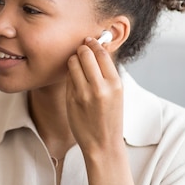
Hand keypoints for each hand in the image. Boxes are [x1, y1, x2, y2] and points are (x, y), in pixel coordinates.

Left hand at [66, 37, 123, 156]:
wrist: (103, 144)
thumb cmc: (110, 118)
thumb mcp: (116, 94)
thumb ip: (107, 73)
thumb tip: (97, 50)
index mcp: (115, 84)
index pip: (102, 53)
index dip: (94, 44)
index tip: (89, 40)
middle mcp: (100, 87)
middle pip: (85, 54)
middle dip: (81, 48)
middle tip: (80, 49)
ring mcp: (84, 93)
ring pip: (73, 63)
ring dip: (73, 59)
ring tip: (76, 65)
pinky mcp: (72, 99)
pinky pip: (68, 78)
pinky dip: (70, 74)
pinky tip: (74, 79)